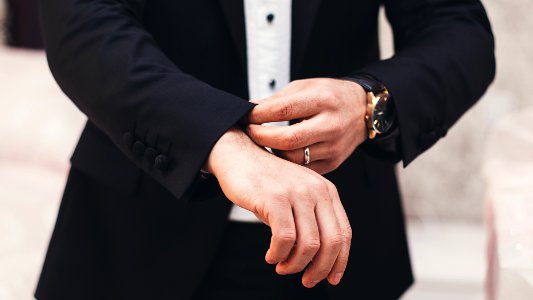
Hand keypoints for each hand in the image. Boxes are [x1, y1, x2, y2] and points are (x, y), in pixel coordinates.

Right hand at [206, 128, 351, 287]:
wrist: (238, 155)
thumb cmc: (266, 182)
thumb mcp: (297, 196)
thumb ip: (310, 220)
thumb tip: (317, 261)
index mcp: (326, 191)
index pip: (343, 233)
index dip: (340, 261)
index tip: (331, 278)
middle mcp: (316, 190)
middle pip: (330, 242)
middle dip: (320, 269)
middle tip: (307, 280)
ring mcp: (296, 193)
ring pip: (308, 244)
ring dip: (295, 264)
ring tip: (282, 266)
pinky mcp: (275, 198)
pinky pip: (284, 238)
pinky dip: (278, 254)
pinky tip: (271, 256)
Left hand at [246, 78, 367, 173]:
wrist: (362, 110)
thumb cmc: (330, 95)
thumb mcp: (306, 86)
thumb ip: (278, 99)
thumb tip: (249, 108)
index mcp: (323, 100)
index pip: (283, 110)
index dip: (259, 115)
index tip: (246, 116)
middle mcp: (331, 124)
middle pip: (287, 140)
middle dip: (261, 137)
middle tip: (249, 131)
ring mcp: (334, 147)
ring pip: (293, 158)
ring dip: (272, 151)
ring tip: (263, 142)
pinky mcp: (333, 162)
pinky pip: (303, 169)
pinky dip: (287, 162)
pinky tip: (279, 152)